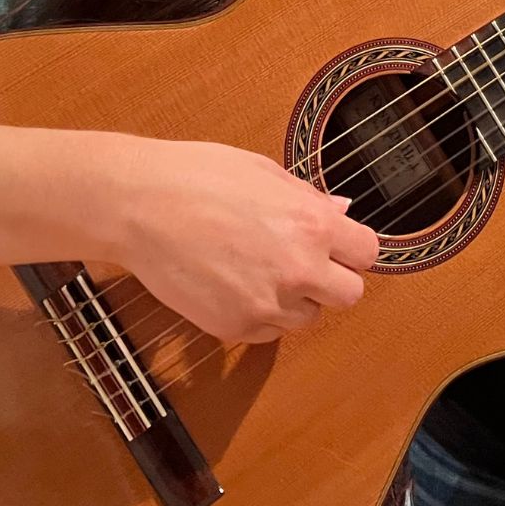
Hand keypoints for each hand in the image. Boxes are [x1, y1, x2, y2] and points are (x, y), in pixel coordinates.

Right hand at [97, 136, 381, 345]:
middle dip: (329, 280)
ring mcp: (267, 303)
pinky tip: (231, 285)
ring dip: (291, 301)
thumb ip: (308, 200)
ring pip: (306, 318)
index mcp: (313, 224)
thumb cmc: (193, 177)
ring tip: (254, 271)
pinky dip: (256, 315)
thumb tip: (340, 212)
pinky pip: (266, 332)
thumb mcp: (263, 173)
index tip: (333, 247)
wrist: (137, 206)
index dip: (348, 249)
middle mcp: (299, 268)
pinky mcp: (235, 326)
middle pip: (349, 295)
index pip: (367, 253)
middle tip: (297, 264)